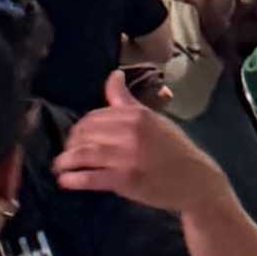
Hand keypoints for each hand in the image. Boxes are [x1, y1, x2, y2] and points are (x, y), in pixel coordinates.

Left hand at [54, 93, 206, 216]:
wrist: (197, 180)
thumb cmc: (174, 149)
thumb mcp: (153, 119)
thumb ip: (126, 100)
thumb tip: (114, 74)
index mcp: (136, 115)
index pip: (94, 116)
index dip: (81, 128)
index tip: (77, 137)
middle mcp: (130, 132)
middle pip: (85, 133)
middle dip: (71, 143)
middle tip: (67, 153)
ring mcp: (126, 156)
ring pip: (84, 154)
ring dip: (66, 161)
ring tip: (59, 166)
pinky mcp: (125, 179)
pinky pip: (90, 177)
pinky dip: (74, 179)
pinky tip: (65, 181)